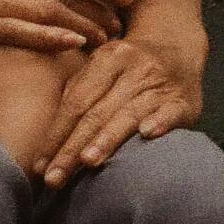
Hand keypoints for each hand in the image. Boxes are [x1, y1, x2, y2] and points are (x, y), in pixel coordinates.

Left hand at [27, 33, 200, 187]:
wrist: (179, 45)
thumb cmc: (129, 67)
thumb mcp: (102, 66)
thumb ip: (77, 93)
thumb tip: (46, 137)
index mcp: (107, 58)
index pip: (76, 103)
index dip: (56, 134)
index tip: (40, 166)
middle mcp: (133, 68)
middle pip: (97, 113)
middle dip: (73, 148)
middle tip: (55, 178)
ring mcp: (160, 84)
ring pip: (129, 114)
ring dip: (108, 138)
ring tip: (88, 161)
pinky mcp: (184, 101)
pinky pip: (170, 112)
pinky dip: (159, 122)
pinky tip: (146, 134)